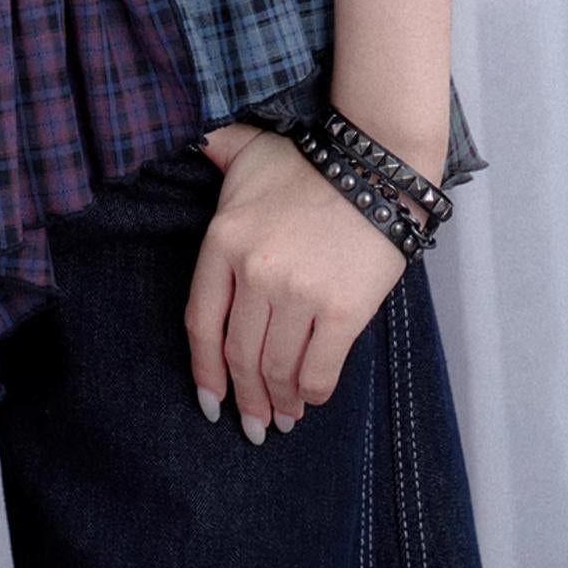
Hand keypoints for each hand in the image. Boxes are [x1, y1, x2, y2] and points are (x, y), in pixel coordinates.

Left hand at [185, 127, 417, 443]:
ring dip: (279, 402)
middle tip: (251, 424)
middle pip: (239, 354)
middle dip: (245, 398)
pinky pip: (319, 369)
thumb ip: (215, 152)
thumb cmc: (309, 160)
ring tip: (283, 419)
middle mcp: (254, 271)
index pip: (201, 322)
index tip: (209, 401)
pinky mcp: (342, 310)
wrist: (375, 162)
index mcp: (223, 240)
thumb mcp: (247, 148)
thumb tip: (192, 144)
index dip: (203, 371)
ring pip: (277, 367)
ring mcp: (298, 294)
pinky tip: (311, 398)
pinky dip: (313, 393)